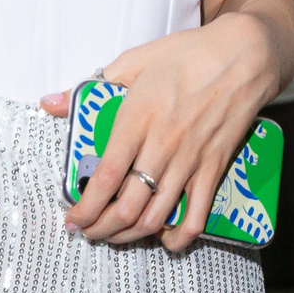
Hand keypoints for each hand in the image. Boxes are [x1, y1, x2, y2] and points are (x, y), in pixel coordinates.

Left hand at [46, 12, 284, 252]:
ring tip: (116, 235)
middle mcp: (162, 145)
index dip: (84, 207)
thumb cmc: (188, 54)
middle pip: (127, 206)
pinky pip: (196, 215)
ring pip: (156, 217)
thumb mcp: (135, 59)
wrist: (244, 54)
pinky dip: (179, 237)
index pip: (105, 176)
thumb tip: (49, 102)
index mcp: (138, 118)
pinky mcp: (214, 168)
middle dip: (101, 228)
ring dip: (131, 235)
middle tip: (89, 232)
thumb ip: (93, 85)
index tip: (71, 219)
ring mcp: (190, 160)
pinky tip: (164, 238)